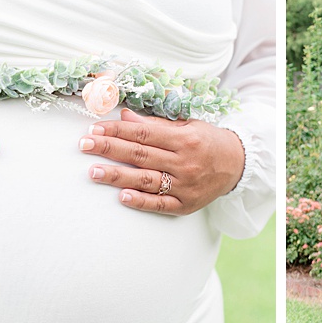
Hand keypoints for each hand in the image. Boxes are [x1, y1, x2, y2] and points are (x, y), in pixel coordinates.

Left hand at [82, 108, 243, 215]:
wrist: (238, 165)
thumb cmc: (208, 142)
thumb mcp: (187, 126)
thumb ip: (155, 125)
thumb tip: (124, 117)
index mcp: (185, 139)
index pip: (143, 134)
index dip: (116, 131)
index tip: (94, 129)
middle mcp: (185, 162)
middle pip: (140, 155)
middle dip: (109, 149)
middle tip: (83, 145)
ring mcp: (186, 185)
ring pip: (145, 180)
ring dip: (117, 176)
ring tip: (93, 171)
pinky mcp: (186, 204)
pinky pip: (160, 204)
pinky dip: (141, 201)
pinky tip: (122, 196)